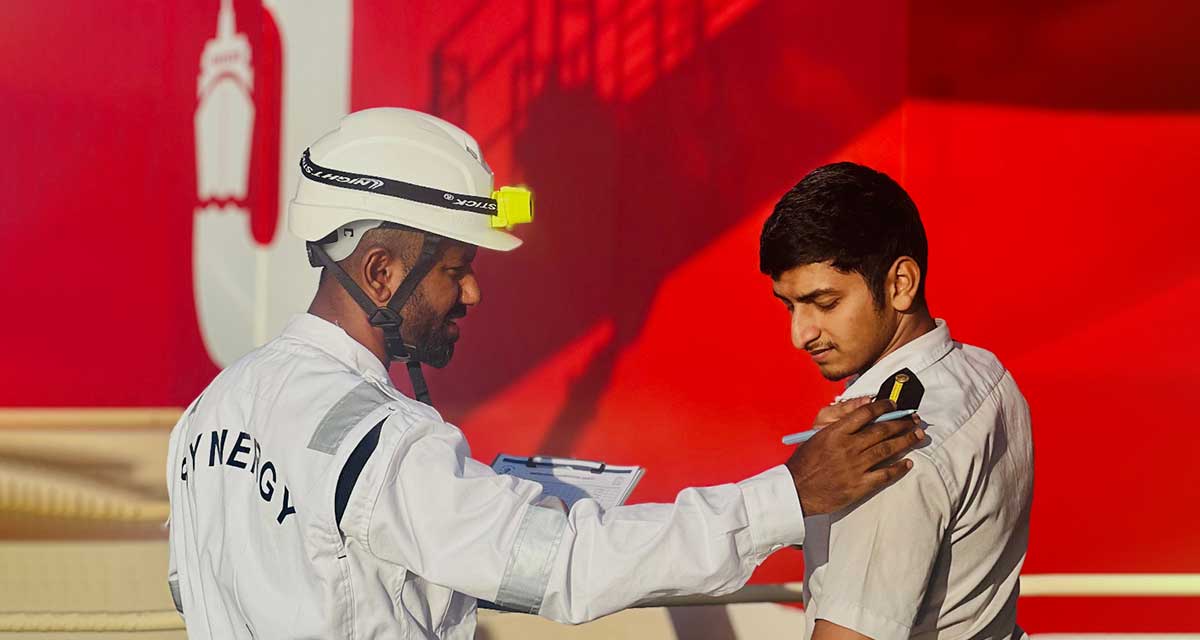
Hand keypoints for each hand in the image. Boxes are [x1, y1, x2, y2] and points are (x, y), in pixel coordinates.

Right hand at [786, 398, 924, 515]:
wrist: (796, 490)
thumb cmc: (804, 462)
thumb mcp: (816, 435)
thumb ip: (837, 422)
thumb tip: (859, 409)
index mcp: (836, 432)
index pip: (865, 413)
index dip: (883, 406)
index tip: (894, 404)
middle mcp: (848, 447)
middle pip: (882, 430)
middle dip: (902, 423)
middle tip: (914, 419)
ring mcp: (855, 466)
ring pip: (887, 449)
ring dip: (905, 441)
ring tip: (917, 435)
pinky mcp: (859, 485)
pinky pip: (885, 474)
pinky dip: (898, 468)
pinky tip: (908, 463)